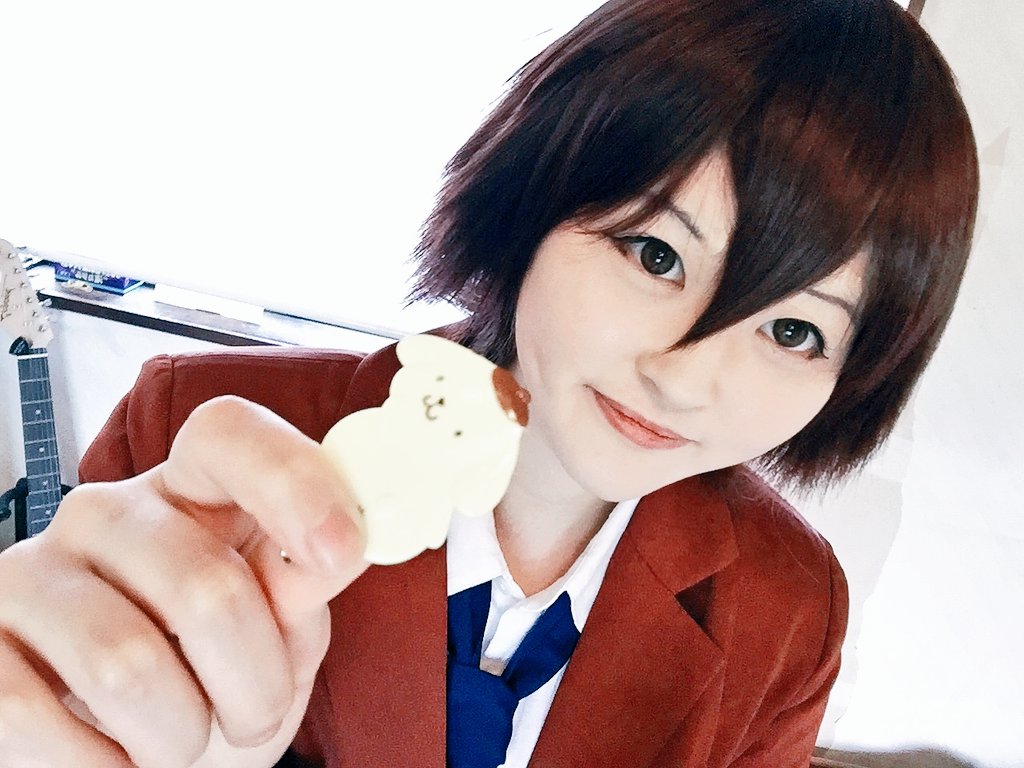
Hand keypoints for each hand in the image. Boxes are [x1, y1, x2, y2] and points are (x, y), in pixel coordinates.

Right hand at [0, 396, 368, 767]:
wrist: (128, 749)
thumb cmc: (213, 672)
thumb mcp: (277, 627)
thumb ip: (302, 580)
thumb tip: (343, 544)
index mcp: (190, 492)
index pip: (228, 434)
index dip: (292, 481)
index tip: (343, 549)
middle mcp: (105, 514)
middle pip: (204, 585)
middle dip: (255, 681)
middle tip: (255, 714)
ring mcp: (31, 572)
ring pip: (127, 665)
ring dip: (181, 734)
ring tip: (185, 740)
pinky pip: (36, 718)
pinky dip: (100, 767)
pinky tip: (117, 759)